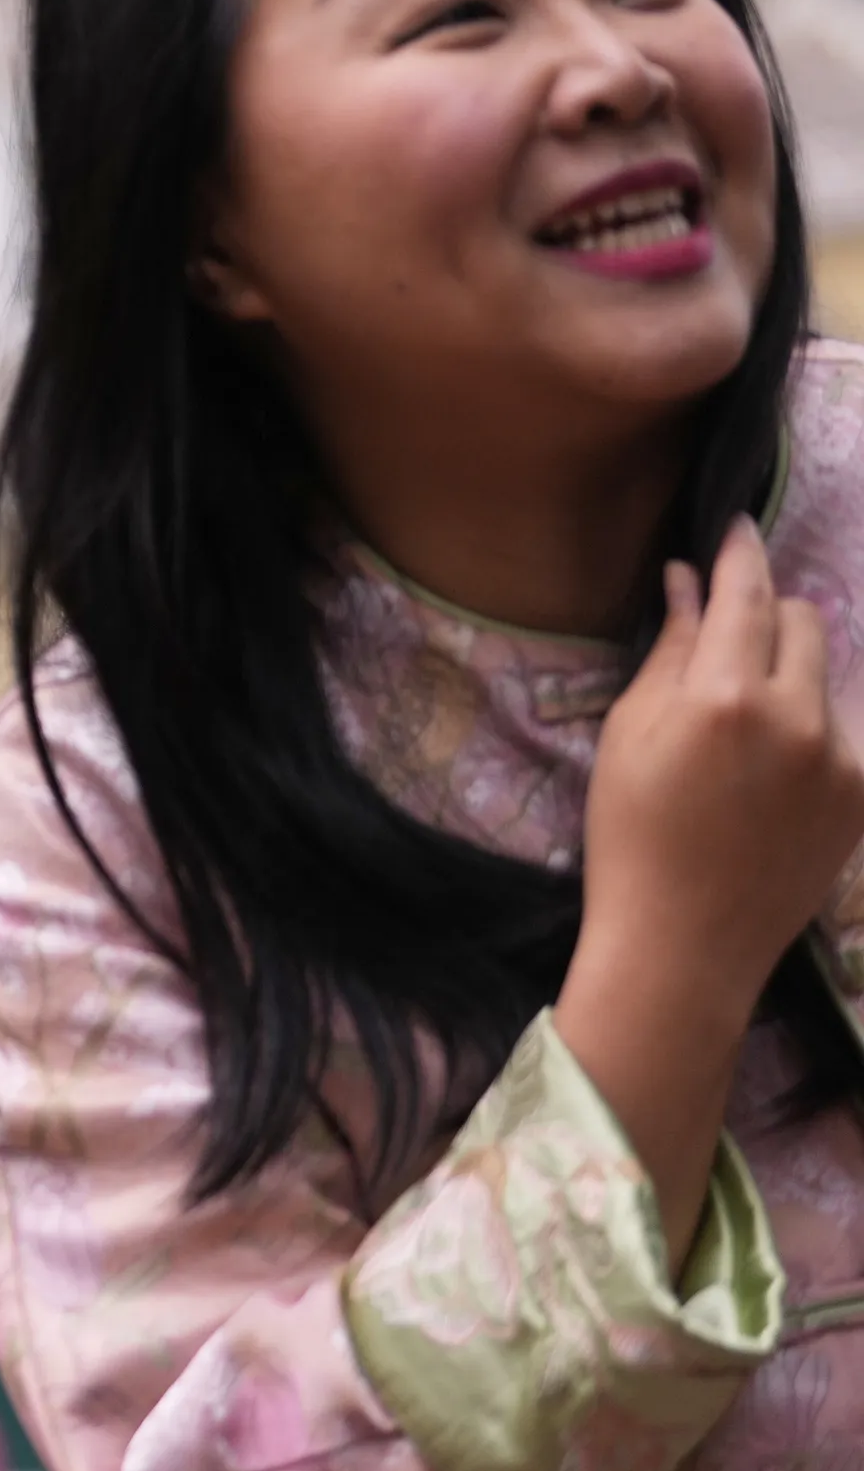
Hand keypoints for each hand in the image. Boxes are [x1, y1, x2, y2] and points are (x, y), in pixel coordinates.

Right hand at [564, 516, 863, 1261]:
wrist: (684, 944)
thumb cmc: (630, 838)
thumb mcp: (629, 736)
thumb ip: (669, 652)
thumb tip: (687, 584)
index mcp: (722, 695)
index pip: (744, 594)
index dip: (740, 553)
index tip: (735, 526)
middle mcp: (796, 714)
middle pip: (800, 619)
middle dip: (765, 613)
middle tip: (728, 634)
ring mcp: (841, 755)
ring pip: (830, 669)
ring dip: (793, 669)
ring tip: (750, 713)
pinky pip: (847, 725)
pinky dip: (816, 723)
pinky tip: (775, 763)